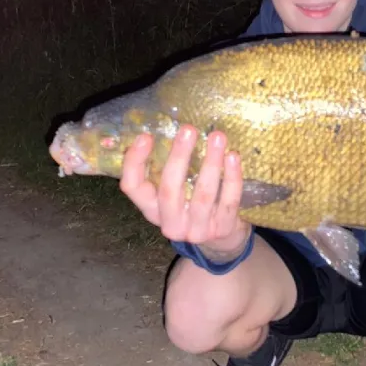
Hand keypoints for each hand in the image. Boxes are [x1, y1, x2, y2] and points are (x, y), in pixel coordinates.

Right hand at [119, 125, 250, 258]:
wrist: (221, 238)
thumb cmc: (193, 204)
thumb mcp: (175, 191)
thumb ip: (166, 168)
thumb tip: (165, 127)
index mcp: (151, 209)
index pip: (133, 187)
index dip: (134, 162)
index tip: (145, 136)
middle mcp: (170, 223)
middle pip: (169, 190)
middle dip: (179, 156)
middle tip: (188, 129)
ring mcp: (196, 230)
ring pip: (203, 195)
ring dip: (211, 162)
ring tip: (217, 136)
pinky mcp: (222, 230)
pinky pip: (228, 201)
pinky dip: (232, 178)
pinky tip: (233, 157)